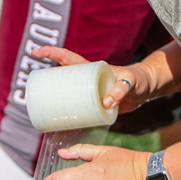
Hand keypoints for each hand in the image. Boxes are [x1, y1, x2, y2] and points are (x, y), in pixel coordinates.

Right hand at [29, 45, 149, 112]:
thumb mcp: (130, 82)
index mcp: (91, 70)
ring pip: (69, 96)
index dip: (51, 54)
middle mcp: (87, 80)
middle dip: (47, 83)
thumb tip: (106, 103)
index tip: (35, 52)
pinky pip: (79, 110)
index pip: (67, 58)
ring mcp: (90, 92)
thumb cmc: (137, 80)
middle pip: (62, 79)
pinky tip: (63, 127)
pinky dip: (71, 118)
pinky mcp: (96, 104)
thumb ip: (120, 90)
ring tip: (44, 114)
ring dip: (57, 103)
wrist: (146, 89)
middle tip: (34, 93)